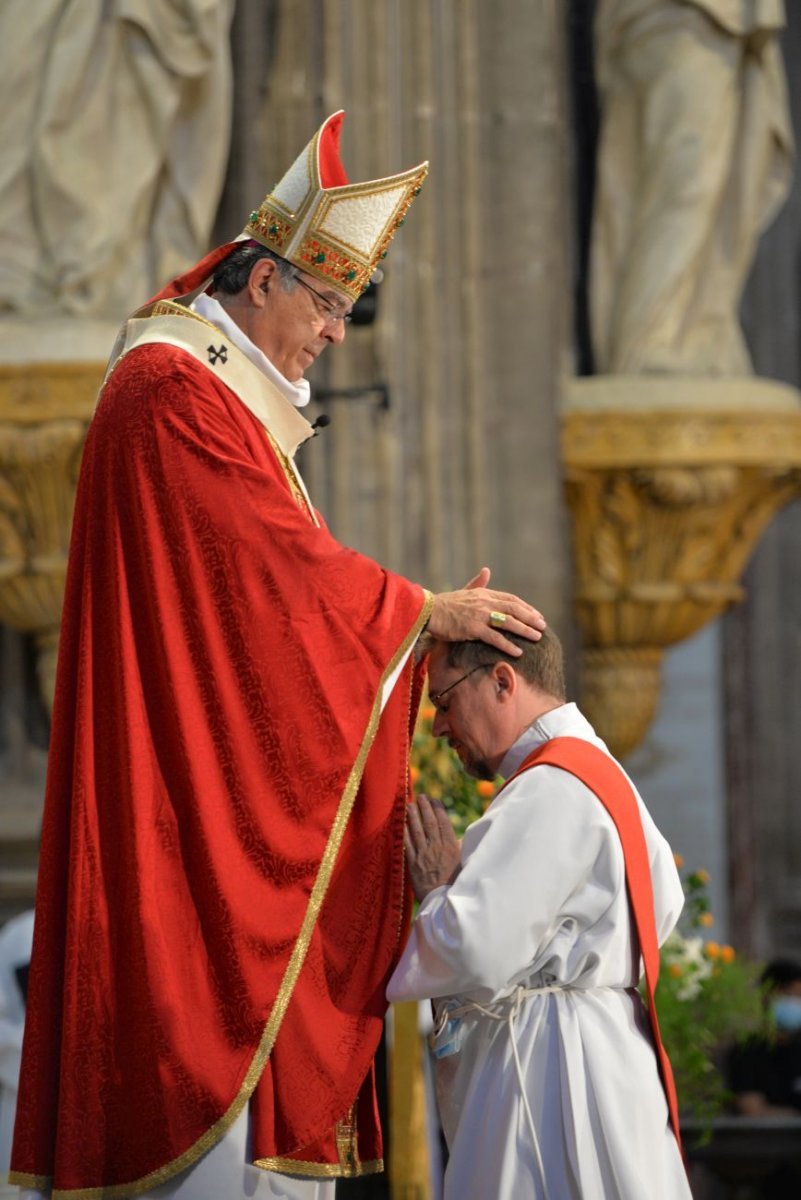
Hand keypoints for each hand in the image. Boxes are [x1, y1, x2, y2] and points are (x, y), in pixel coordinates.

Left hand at [405, 794, 461, 902]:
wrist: (442, 901)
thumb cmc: (454, 883)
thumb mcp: (462, 863)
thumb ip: (458, 849)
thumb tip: (457, 839)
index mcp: (451, 846)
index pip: (443, 822)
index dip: (438, 809)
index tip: (434, 800)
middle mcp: (437, 847)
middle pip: (429, 822)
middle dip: (425, 807)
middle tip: (421, 796)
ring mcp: (424, 854)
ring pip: (417, 830)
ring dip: (413, 815)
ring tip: (410, 804)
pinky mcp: (413, 863)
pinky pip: (407, 843)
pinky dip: (404, 832)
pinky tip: (402, 823)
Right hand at [427, 567, 545, 656]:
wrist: (428, 611)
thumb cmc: (445, 604)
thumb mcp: (464, 591)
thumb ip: (478, 583)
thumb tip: (487, 570)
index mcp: (484, 593)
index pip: (511, 599)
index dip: (526, 607)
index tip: (537, 615)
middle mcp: (485, 602)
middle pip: (514, 609)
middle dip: (530, 618)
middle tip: (543, 626)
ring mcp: (480, 615)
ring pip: (508, 622)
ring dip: (525, 630)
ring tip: (537, 637)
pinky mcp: (473, 628)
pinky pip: (495, 637)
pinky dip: (508, 644)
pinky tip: (518, 652)